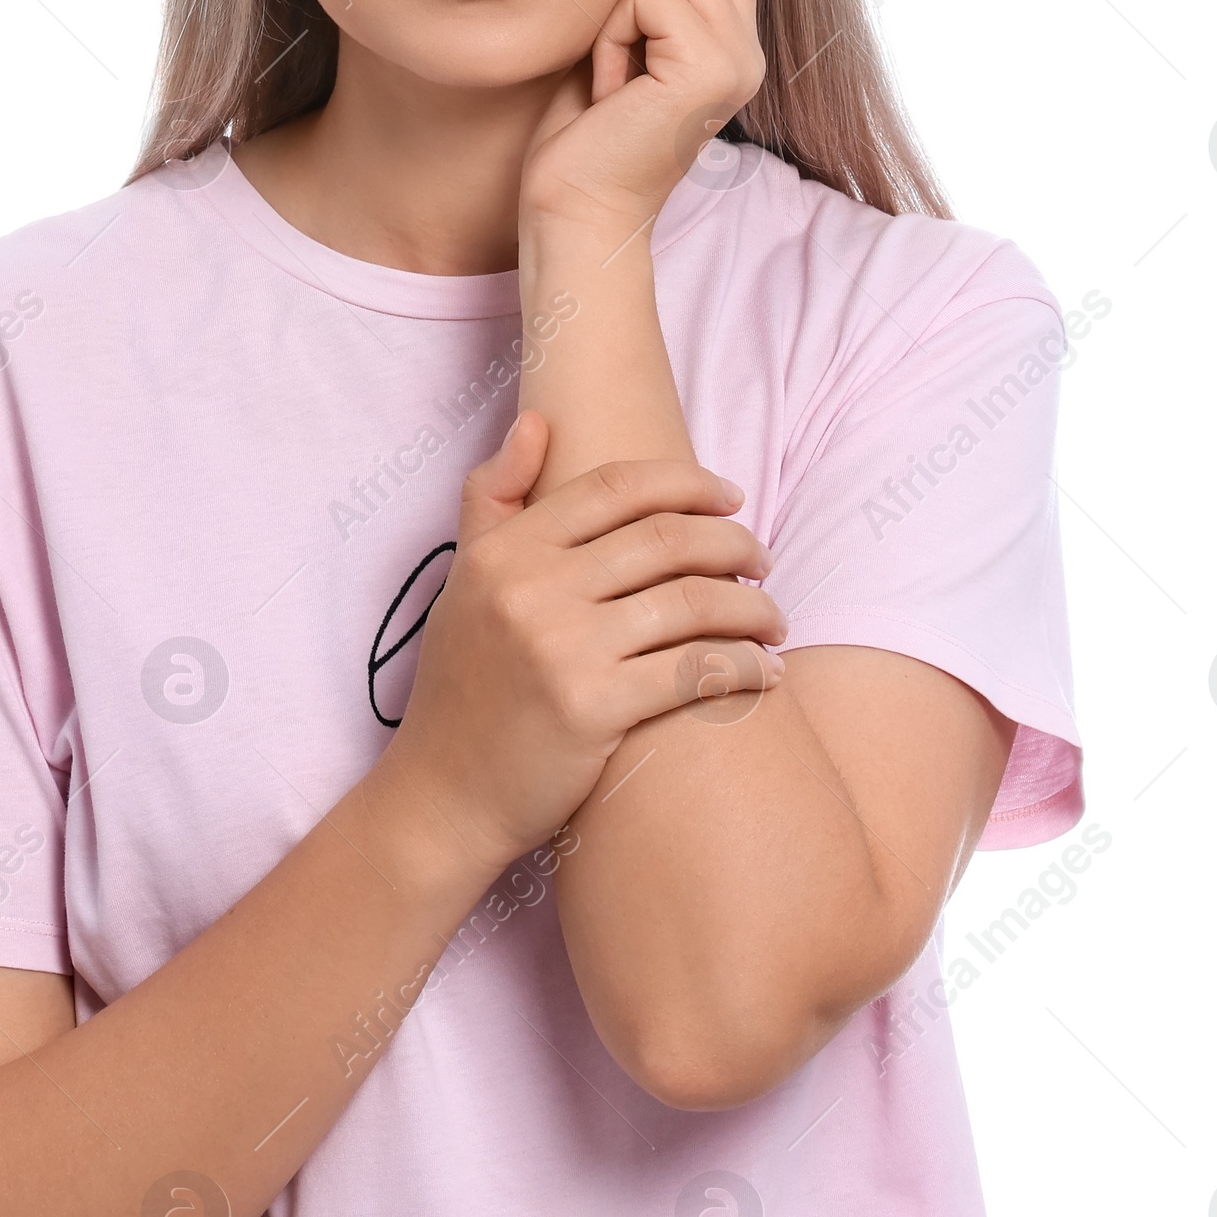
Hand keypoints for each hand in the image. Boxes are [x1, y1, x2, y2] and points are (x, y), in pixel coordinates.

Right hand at [379, 412, 786, 871]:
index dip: (686, 482)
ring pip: (692, 603)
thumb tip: (538, 421)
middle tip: (762, 559)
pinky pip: (696, 671)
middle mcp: (530, 589)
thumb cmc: (462, 687)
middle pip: (665, 539)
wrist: (442, 795)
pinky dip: (745, 667)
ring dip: (752, 607)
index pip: (614, 487)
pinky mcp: (594, 709)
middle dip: (733, 543)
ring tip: (774, 618)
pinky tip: (766, 673)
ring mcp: (562, 648)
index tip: (731, 497)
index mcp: (504, 550)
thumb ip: (492, 496)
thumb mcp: (463, 581)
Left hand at [520, 0, 763, 236]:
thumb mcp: (607, 35)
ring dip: (614, 16)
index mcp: (720, 29)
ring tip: (608, 78)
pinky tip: (612, 88)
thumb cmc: (574, 135)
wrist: (572, 211)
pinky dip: (614, 36)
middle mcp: (741, 38)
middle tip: (614, 67)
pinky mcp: (710, 69)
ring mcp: (734, 55)